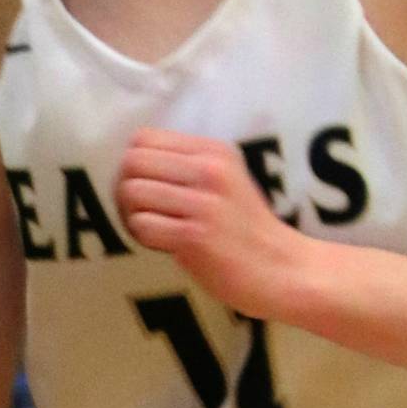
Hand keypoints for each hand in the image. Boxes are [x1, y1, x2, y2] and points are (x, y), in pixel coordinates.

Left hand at [115, 128, 304, 317]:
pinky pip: (142, 225)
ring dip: (132, 215)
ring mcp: (203, 203)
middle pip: (132, 162)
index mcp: (214, 152)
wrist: (283, 269)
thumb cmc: (246, 228)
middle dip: (124, 189)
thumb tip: (130, 164)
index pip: (144, 138)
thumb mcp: (226, 180)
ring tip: (154, 228)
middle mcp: (209, 170)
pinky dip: (144, 238)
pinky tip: (164, 245)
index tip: (146, 187)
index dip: (133, 164)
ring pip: (131, 193)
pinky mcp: (195, 235)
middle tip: (140, 211)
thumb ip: (186, 166)